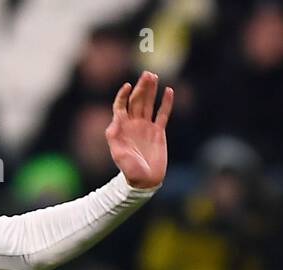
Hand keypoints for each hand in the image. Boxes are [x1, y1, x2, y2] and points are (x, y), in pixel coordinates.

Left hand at [107, 70, 172, 188]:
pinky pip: (163, 114)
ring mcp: (146, 127)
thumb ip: (114, 138)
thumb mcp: (119, 155)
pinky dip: (166, 103)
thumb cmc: (129, 170)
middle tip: (147, 74)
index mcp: (122, 129)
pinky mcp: (158, 132)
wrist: (144, 181)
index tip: (127, 85)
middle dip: (141, 87)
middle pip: (136, 101)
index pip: (121, 107)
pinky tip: (169, 91)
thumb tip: (114, 122)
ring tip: (154, 76)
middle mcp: (133, 125)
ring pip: (149, 104)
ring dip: (151, 91)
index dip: (123, 95)